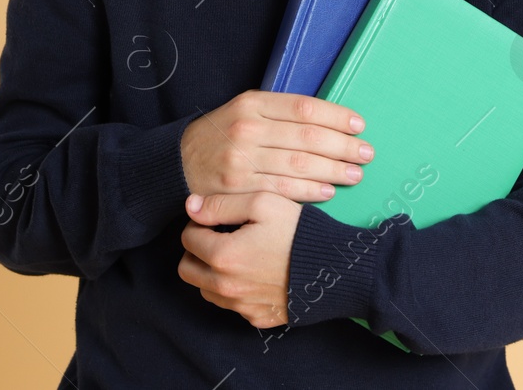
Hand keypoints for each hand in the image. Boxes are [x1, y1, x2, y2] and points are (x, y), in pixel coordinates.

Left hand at [179, 191, 301, 327]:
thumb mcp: (263, 203)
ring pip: (206, 290)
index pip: (187, 238)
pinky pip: (231, 305)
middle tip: (218, 237)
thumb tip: (191, 206)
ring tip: (237, 254)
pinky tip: (254, 272)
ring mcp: (241, 306)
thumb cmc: (298, 232)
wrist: (335, 269)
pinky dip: (233, 289)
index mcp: (223, 256)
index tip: (217, 219)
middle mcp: (226, 287)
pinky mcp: (256, 318)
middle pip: (187, 270)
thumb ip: (221, 204)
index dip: (199, 224)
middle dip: (196, 251)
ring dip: (211, 272)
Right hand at [181, 90, 373, 203]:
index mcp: (252, 103)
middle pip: (307, 137)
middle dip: (343, 145)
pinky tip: (329, 190)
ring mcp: (241, 160)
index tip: (358, 125)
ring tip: (356, 172)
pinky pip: (282, 190)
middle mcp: (247, 128)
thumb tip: (327, 119)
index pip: (304, 107)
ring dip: (333, 170)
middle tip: (366, 152)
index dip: (336, 116)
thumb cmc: (219, 135)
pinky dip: (310, 190)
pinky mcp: (238, 188)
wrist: (176, 163)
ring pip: (298, 165)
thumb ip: (279, 112)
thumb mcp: (243, 109)